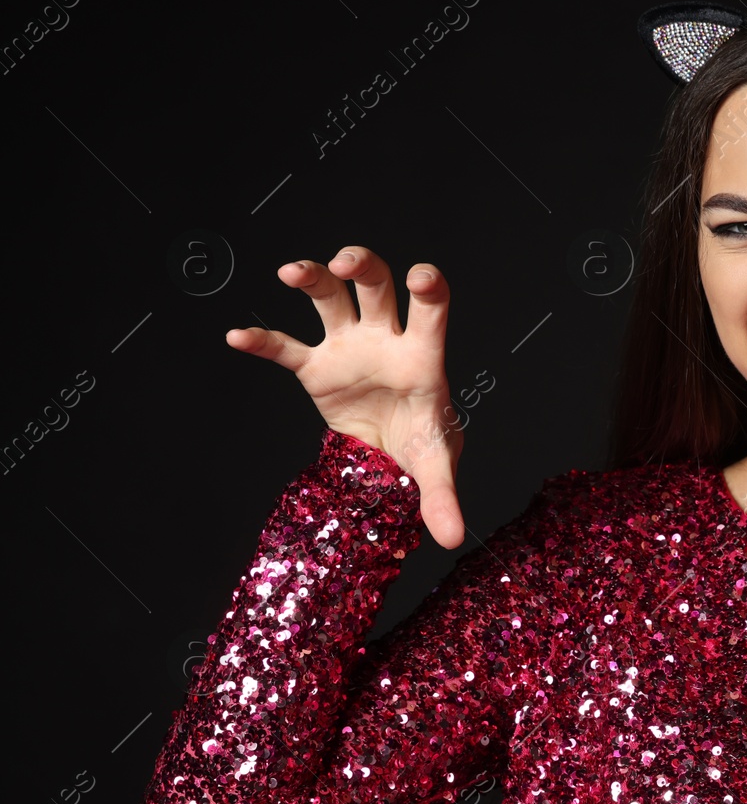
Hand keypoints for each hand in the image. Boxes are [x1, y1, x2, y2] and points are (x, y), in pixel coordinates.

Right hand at [225, 246, 465, 548]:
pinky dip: (262, 341)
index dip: (428, 286)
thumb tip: (451, 540)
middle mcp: (384, 339)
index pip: (431, 309)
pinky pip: (286, 349)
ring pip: (329, 297)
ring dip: (313, 278)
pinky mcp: (316, 369)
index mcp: (422, 355)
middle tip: (345, 263)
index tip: (420, 278)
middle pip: (374, 285)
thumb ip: (443, 498)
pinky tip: (238, 337)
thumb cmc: (422, 445)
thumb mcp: (435, 469)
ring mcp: (348, 348)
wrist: (388, 456)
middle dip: (362, 266)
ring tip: (292, 272)